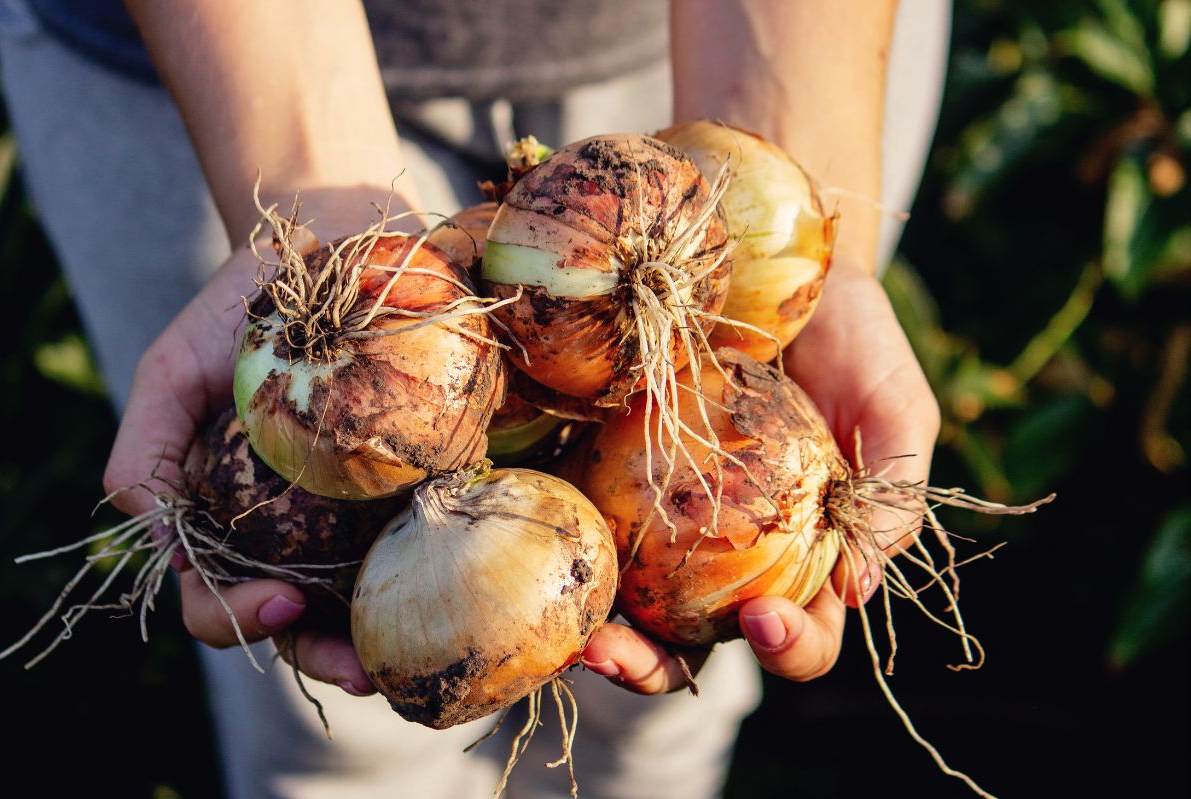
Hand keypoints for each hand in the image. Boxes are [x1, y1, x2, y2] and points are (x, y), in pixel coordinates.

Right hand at [103, 186, 418, 696]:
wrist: (326, 242)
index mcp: (230, 517)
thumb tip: (156, 534)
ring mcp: (361, 506)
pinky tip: (469, 580)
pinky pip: (434, 533)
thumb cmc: (239, 309)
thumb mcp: (171, 371)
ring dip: (392, 633)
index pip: (218, 595)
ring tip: (420, 653)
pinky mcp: (423, 473)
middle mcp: (296, 526)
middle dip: (330, 652)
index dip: (237, 616)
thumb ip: (147, 454)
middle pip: (304, 617)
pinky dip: (448, 565)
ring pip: (370, 594)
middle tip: (369, 669)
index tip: (280, 600)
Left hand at [580, 259, 939, 689]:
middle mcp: (731, 552)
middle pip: (691, 640)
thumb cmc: (855, 341)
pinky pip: (585, 518)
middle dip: (654, 667)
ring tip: (572, 633)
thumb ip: (891, 496)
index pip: (801, 631)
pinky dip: (564, 542)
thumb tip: (857, 589)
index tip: (763, 619)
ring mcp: (666, 517)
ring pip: (626, 599)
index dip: (789, 647)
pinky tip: (539, 544)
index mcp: (806, 556)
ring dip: (596, 629)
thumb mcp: (895, 410)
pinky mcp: (614, 469)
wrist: (784, 262)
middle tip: (617, 656)